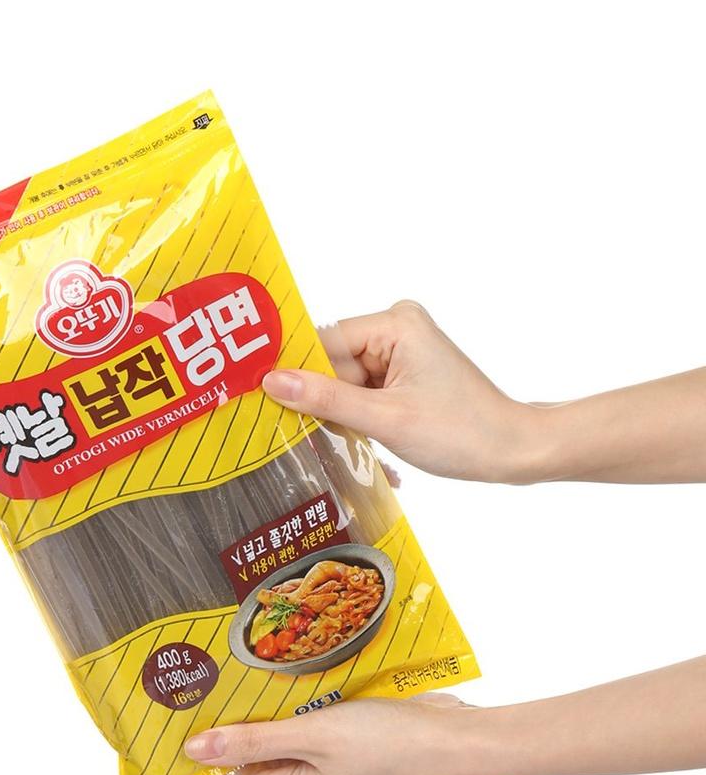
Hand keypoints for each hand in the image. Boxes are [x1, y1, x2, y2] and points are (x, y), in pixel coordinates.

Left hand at [184, 693, 479, 774]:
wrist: (452, 739)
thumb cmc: (385, 744)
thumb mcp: (310, 738)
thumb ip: (252, 741)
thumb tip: (193, 750)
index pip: (233, 766)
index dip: (217, 732)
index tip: (200, 693)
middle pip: (260, 745)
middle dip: (248, 710)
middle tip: (226, 665)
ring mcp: (332, 762)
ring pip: (289, 726)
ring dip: (279, 698)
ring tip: (262, 659)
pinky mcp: (352, 740)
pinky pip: (316, 717)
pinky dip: (307, 695)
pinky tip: (301, 667)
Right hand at [265, 300, 542, 482]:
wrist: (511, 450)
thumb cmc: (461, 432)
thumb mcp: (385, 418)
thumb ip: (326, 399)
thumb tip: (272, 381)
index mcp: (395, 323)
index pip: (323, 343)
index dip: (296, 374)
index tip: (264, 400)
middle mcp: (396, 327)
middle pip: (331, 364)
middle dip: (322, 400)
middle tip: (306, 435)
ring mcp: (400, 349)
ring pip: (343, 382)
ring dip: (341, 414)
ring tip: (351, 442)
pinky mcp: (403, 371)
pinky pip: (361, 390)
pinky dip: (358, 417)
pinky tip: (365, 440)